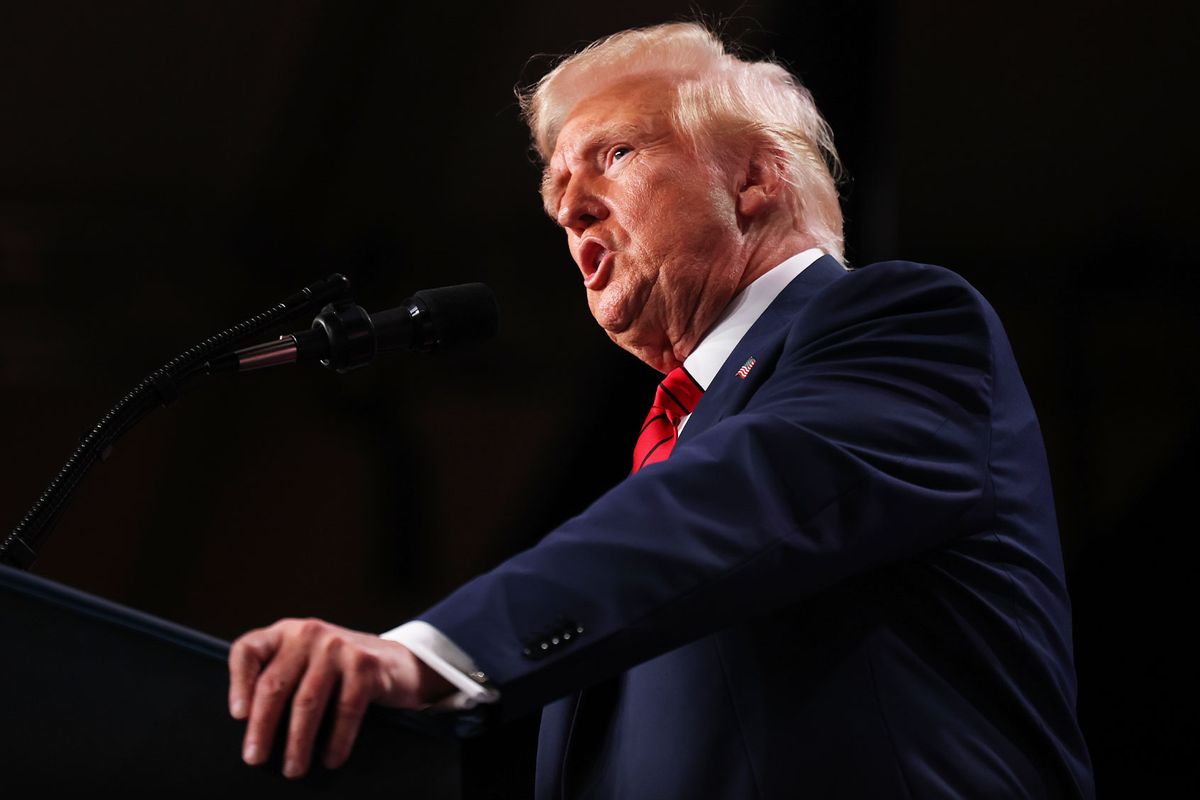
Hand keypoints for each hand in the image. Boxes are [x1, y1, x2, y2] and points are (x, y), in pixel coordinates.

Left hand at [228, 618, 453, 778]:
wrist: (398, 662)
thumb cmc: (340, 671)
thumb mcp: (307, 661)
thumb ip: (280, 676)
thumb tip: (250, 729)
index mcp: (286, 632)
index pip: (248, 649)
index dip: (237, 683)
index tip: (238, 716)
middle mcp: (310, 633)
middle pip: (274, 684)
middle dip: (262, 727)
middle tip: (255, 758)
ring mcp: (338, 647)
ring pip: (307, 702)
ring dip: (298, 742)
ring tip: (293, 768)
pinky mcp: (365, 665)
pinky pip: (345, 710)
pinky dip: (337, 740)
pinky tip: (331, 759)